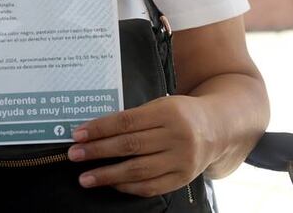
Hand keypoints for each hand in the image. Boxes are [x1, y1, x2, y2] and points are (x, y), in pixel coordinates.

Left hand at [67, 96, 214, 196]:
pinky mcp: (183, 178)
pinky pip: (151, 187)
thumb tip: (95, 131)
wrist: (218, 128)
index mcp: (168, 112)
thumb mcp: (160, 106)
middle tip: (73, 155)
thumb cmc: (180, 114)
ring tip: (85, 178)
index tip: (78, 135)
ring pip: (138, 170)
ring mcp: (182, 160)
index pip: (126, 122)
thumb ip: (133, 118)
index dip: (100, 129)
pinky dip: (128, 187)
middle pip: (130, 146)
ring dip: (108, 175)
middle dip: (98, 152)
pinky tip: (111, 184)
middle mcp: (177, 136)